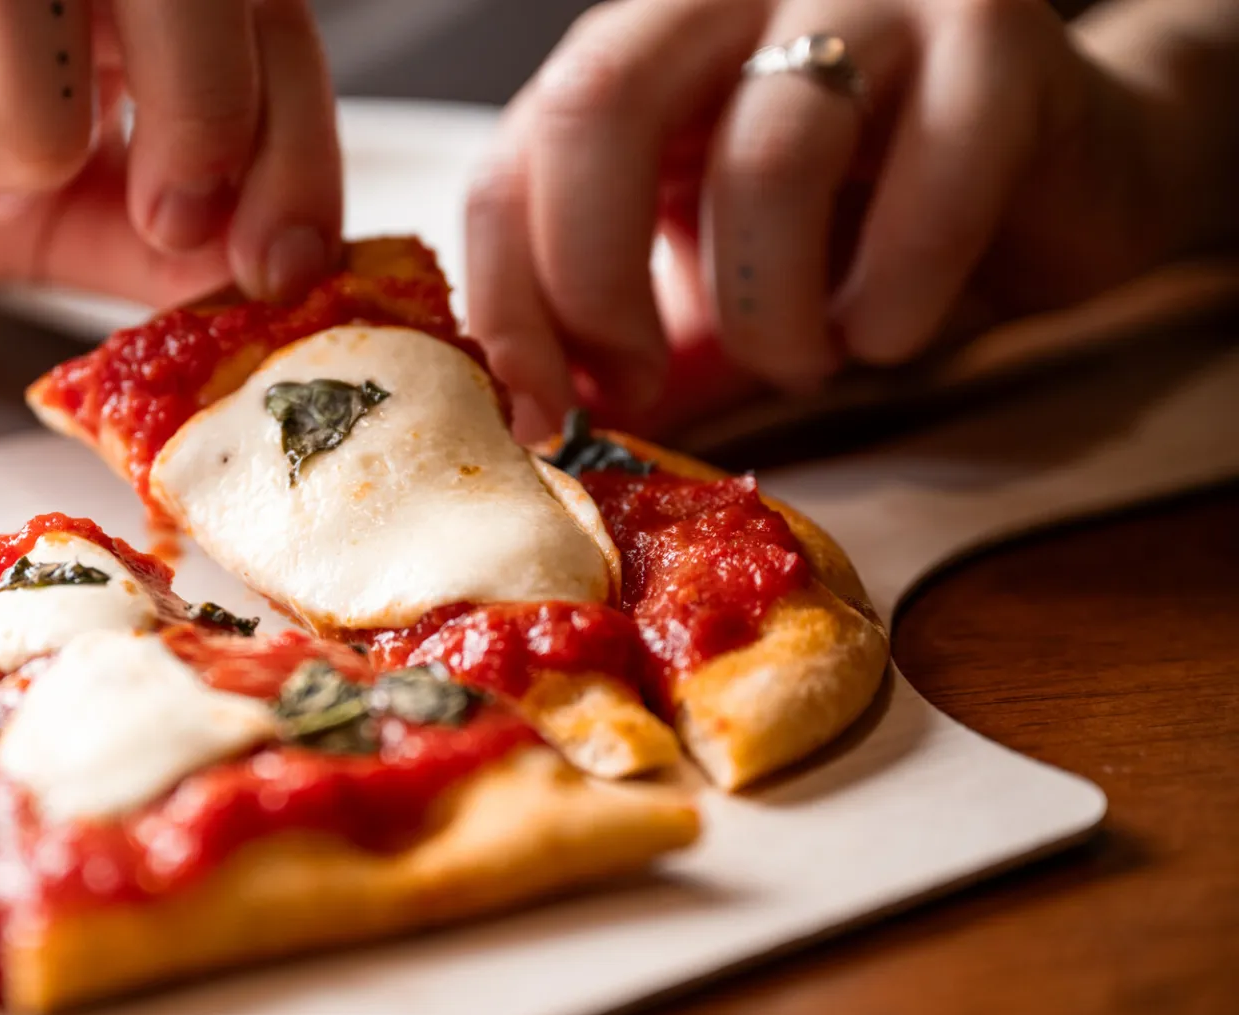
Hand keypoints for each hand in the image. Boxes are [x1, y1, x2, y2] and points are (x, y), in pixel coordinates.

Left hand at [467, 0, 1202, 439]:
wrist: (1059, 183)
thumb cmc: (858, 232)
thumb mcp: (709, 282)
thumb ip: (622, 335)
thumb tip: (534, 424)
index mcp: (641, 48)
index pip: (515, 155)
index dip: (508, 298)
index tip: (541, 416)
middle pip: (600, 107)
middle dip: (596, 284)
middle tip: (639, 388)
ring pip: (770, 155)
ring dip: (770, 311)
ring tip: (803, 358)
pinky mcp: (998, 38)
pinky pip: (930, 185)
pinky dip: (894, 298)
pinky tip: (889, 329)